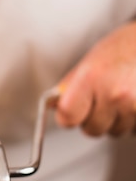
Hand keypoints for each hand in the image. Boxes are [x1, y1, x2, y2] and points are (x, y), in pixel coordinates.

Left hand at [55, 21, 135, 136]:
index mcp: (91, 78)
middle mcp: (114, 94)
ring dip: (115, 120)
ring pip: (115, 132)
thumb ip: (70, 85)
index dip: (67, 116)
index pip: (68, 116)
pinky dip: (131, 120)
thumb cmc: (122, 48)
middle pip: (92, 129)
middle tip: (101, 100)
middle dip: (93, 119)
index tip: (70, 113)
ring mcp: (134, 105)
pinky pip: (132, 130)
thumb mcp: (89, 61)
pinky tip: (132, 101)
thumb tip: (52, 106)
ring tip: (121, 97)